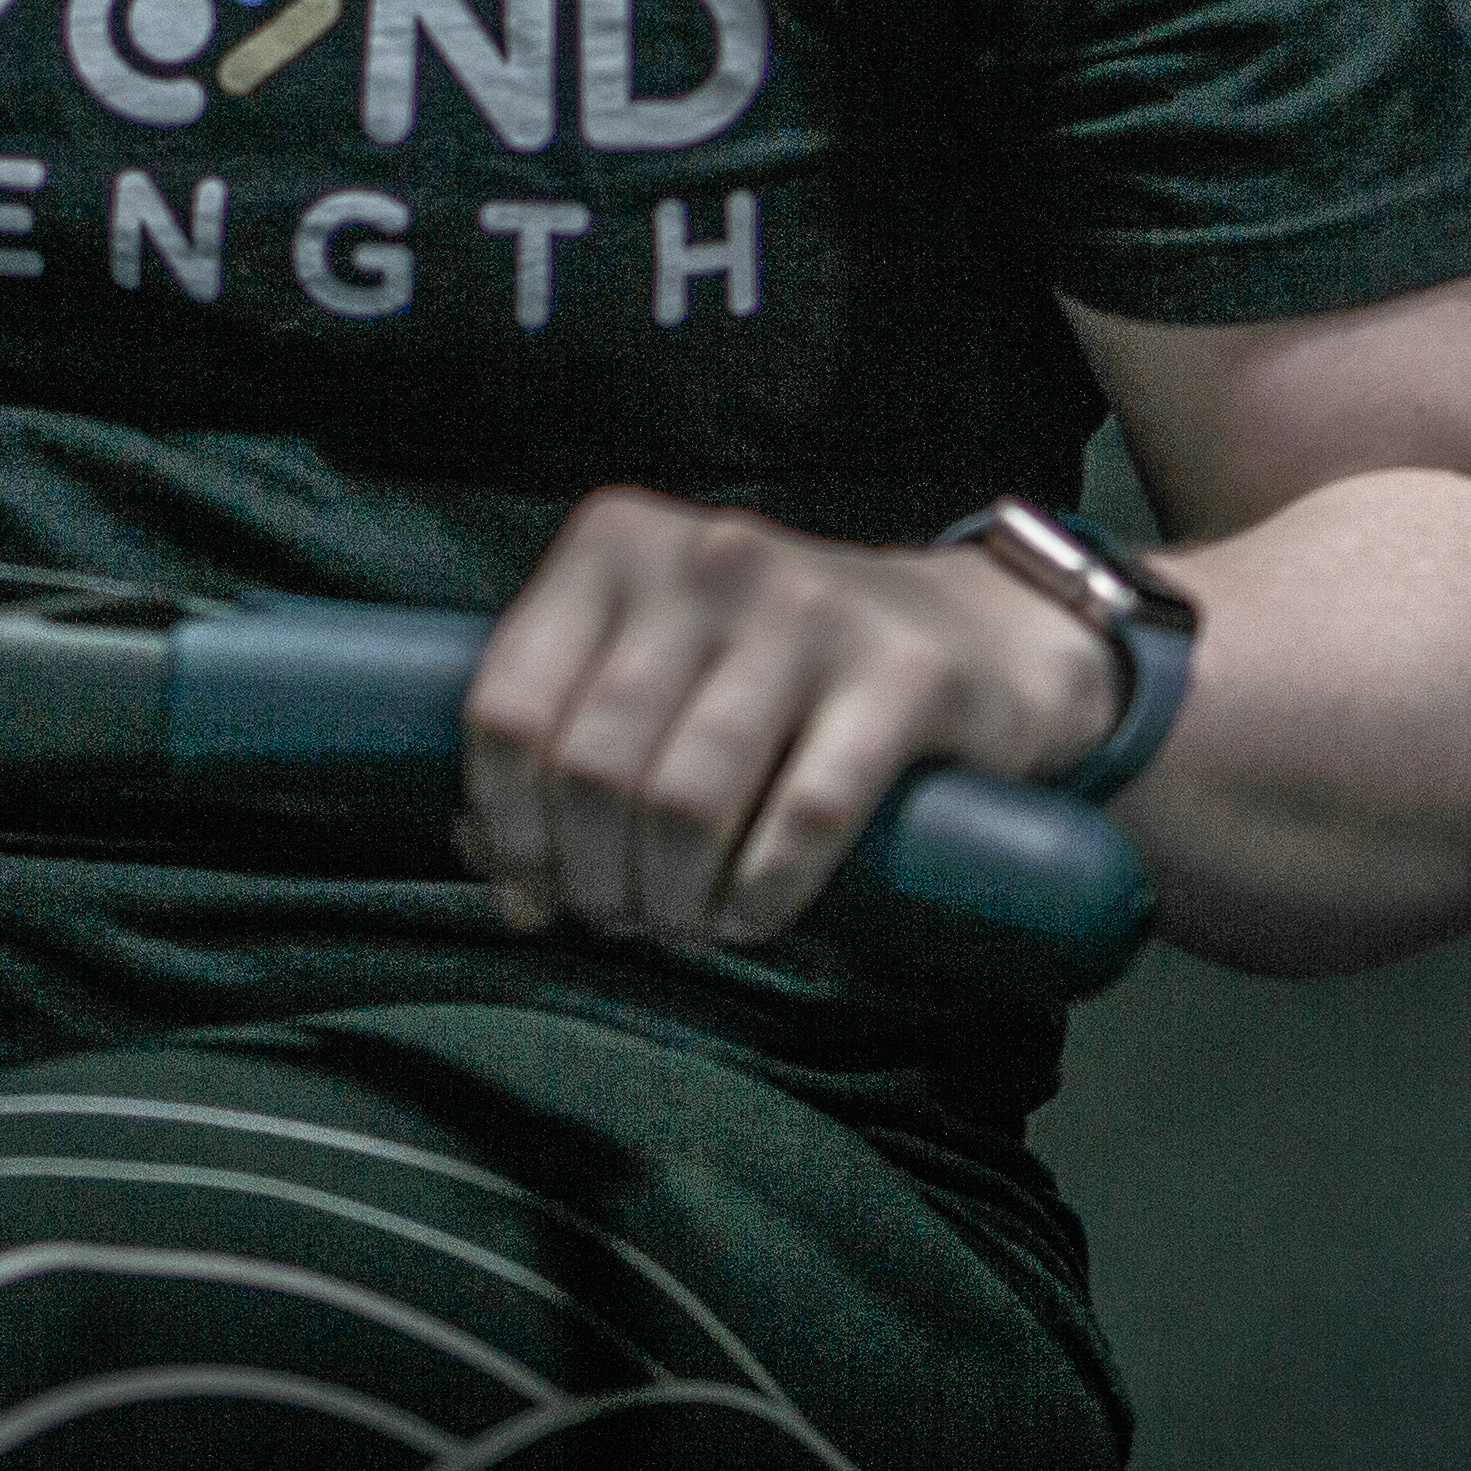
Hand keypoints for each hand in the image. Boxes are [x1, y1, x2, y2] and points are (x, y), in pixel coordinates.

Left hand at [457, 486, 1130, 951]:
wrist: (978, 637)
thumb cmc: (780, 672)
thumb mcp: (662, 669)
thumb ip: (568, 744)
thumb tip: (491, 868)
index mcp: (617, 544)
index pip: (508, 704)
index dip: (508, 824)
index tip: (534, 887)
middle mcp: (707, 558)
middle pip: (595, 768)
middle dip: (595, 878)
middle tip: (623, 920)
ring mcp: (809, 610)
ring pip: (685, 802)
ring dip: (671, 900)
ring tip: (685, 925)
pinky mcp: (903, 674)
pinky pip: (803, 817)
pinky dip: (761, 895)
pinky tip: (752, 918)